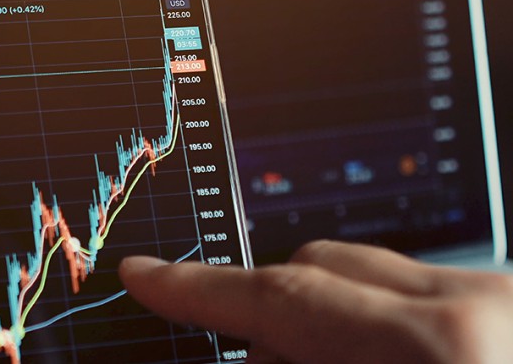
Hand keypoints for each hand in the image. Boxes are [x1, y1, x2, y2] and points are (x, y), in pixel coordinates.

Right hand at [120, 240, 512, 363]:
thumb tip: (257, 356)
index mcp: (445, 352)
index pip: (284, 297)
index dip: (198, 289)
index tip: (146, 274)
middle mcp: (483, 307)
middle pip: (316, 268)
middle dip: (268, 318)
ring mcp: (508, 296)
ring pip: (366, 272)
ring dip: (326, 323)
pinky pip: (417, 287)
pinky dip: (378, 326)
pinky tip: (387, 363)